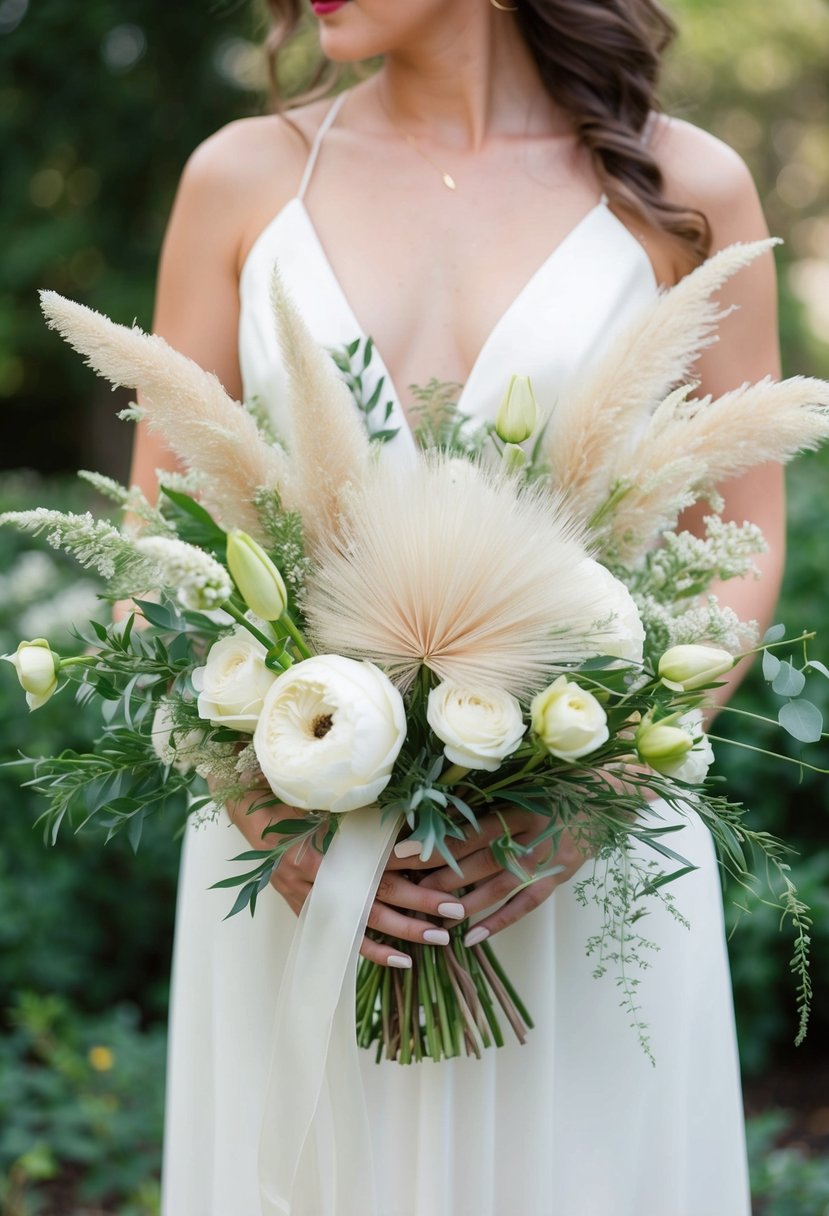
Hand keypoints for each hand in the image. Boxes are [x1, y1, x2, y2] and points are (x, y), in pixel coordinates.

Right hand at [225, 788, 466, 969]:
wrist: (246, 808)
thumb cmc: (289, 795)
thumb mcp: (323, 796)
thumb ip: (360, 808)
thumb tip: (410, 810)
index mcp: (322, 840)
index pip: (377, 852)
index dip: (413, 858)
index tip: (448, 862)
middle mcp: (317, 872)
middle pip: (377, 890)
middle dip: (419, 901)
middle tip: (456, 909)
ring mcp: (309, 894)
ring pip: (364, 918)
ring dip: (405, 929)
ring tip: (439, 937)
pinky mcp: (305, 907)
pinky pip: (341, 935)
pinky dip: (371, 949)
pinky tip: (401, 960)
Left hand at [387, 807, 588, 945]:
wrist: (608, 797)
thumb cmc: (559, 786)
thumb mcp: (524, 787)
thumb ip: (490, 803)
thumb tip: (443, 816)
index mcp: (518, 808)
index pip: (469, 832)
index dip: (435, 844)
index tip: (402, 853)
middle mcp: (530, 835)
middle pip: (479, 860)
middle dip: (439, 875)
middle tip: (405, 888)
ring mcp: (547, 859)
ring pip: (499, 886)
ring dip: (464, 903)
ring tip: (432, 917)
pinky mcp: (559, 876)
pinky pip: (527, 904)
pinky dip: (500, 921)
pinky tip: (474, 936)